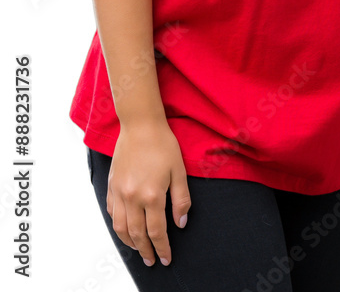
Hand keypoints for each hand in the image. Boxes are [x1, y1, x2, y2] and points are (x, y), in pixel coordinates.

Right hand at [106, 119, 190, 267]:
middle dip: (146, 251)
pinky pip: (111, 212)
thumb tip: (181, 223)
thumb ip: (181, 200)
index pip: (156, 231)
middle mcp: (132, 197)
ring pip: (120, 227)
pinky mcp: (111, 185)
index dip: (162, 247)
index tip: (166, 258)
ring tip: (139, 250)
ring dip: (130, 243)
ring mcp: (119, 192)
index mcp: (151, 195)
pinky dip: (117, 225)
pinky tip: (124, 228)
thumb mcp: (179, 171)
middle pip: (137, 234)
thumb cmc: (163, 144)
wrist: (140, 125)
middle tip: (153, 261)